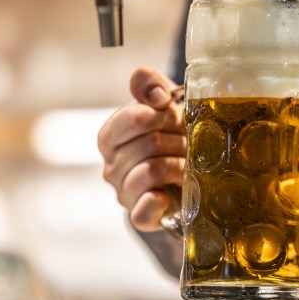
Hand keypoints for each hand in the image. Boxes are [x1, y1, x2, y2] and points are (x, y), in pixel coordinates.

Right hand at [98, 67, 185, 230]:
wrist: (186, 170)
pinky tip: (169, 193)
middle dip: (177, 138)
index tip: (175, 115)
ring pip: (153, 169)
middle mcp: (111, 167)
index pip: (133, 118)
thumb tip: (156, 97)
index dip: (161, 114)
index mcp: (110, 137)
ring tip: (188, 162)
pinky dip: (156, 202)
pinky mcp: (141, 216)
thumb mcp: (161, 101)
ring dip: (180, 162)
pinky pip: (141, 214)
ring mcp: (125, 193)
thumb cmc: (169, 133)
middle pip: (149, 143)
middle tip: (187, 141)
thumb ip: (149, 83)